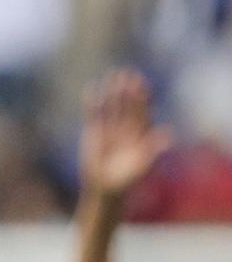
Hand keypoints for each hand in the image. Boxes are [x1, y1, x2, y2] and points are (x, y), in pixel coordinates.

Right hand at [80, 70, 173, 205]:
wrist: (105, 188)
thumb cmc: (127, 179)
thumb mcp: (143, 165)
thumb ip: (154, 149)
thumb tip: (169, 134)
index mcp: (141, 133)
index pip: (142, 110)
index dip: (142, 97)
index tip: (141, 84)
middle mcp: (127, 127)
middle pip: (128, 105)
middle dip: (128, 90)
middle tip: (127, 74)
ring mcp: (110, 128)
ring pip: (112, 106)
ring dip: (112, 92)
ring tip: (112, 75)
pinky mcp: (94, 132)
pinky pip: (93, 114)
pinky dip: (93, 102)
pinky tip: (92, 88)